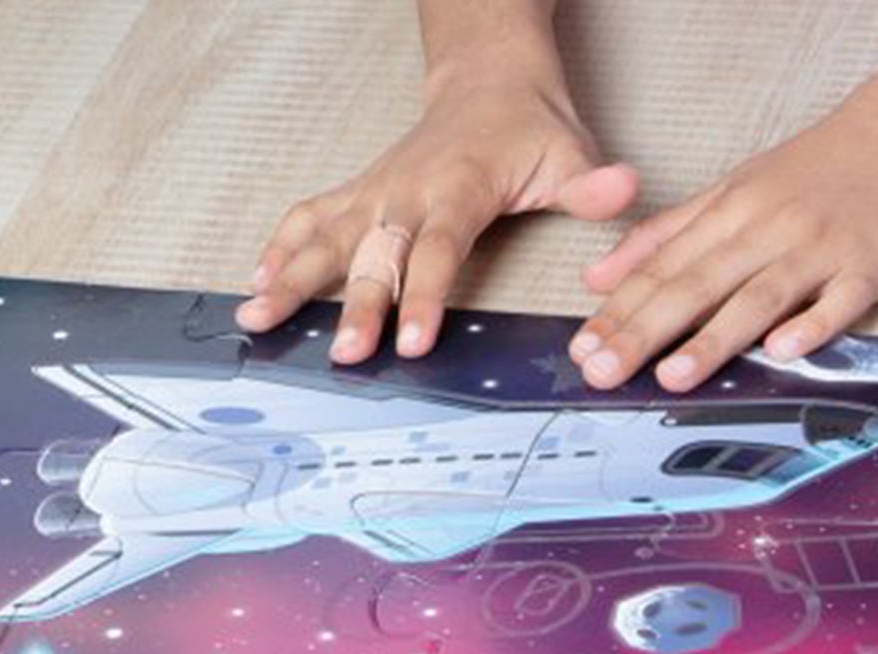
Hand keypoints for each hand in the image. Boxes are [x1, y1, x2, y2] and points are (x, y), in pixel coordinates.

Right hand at [237, 79, 638, 364]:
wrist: (487, 77)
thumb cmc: (526, 126)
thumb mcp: (569, 153)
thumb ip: (591, 185)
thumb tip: (621, 190)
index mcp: (457, 187)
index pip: (438, 250)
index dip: (425, 297)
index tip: (414, 342)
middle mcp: (406, 191)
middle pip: (375, 256)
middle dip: (356, 307)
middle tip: (342, 352)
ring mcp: (375, 193)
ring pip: (326, 237)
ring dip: (290, 279)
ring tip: (257, 318)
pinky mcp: (356, 194)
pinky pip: (309, 219)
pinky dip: (279, 251)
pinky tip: (256, 287)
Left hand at [570, 91, 877, 392]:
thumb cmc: (814, 170)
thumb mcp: (733, 189)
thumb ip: (666, 235)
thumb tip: (598, 277)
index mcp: (730, 212)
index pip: (662, 268)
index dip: (619, 310)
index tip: (581, 348)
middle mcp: (767, 230)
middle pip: (696, 286)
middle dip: (644, 332)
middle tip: (603, 373)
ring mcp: (818, 250)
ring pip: (758, 297)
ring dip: (714, 338)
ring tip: (672, 376)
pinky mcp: (866, 269)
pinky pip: (837, 303)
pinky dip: (812, 326)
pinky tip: (781, 352)